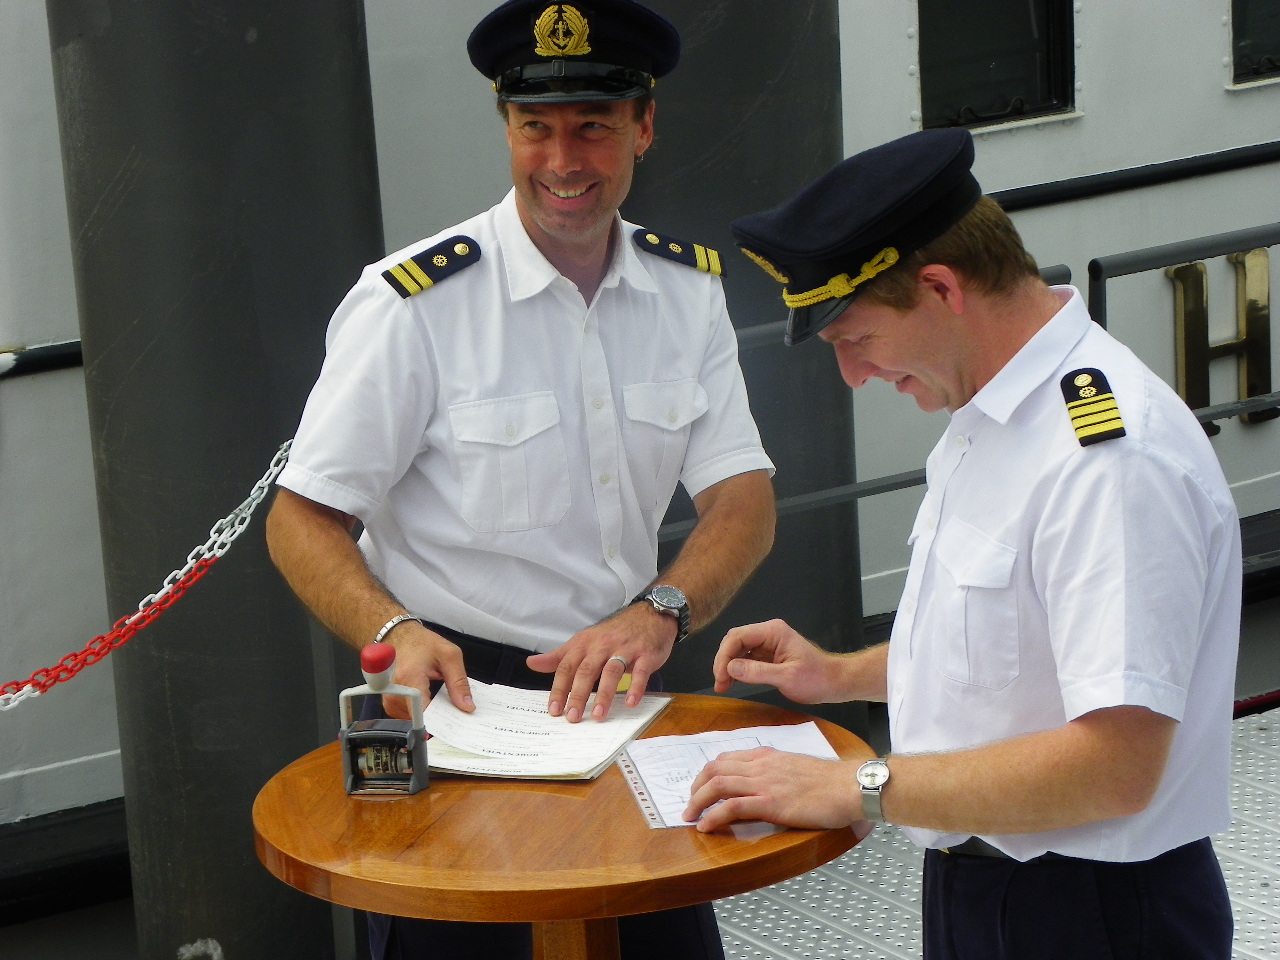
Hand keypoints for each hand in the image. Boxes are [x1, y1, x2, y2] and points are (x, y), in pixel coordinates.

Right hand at [381, 622, 473, 720]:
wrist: (400, 636)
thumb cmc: (422, 643)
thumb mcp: (449, 655)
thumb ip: (459, 682)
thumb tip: (466, 707)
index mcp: (409, 678)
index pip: (423, 712)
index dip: (441, 721)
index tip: (455, 723)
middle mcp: (394, 692)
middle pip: (421, 718)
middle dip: (440, 715)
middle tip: (452, 705)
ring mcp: (389, 699)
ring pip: (416, 719)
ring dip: (430, 712)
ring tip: (437, 695)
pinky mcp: (389, 704)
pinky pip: (408, 716)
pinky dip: (420, 710)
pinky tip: (426, 697)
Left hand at [526, 602, 676, 721]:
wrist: (649, 615)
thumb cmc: (614, 633)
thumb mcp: (584, 641)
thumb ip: (559, 656)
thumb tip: (532, 664)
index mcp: (585, 644)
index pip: (567, 667)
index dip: (559, 689)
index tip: (554, 710)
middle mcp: (603, 645)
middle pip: (586, 671)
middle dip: (578, 695)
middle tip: (572, 717)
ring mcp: (625, 649)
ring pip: (611, 672)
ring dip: (605, 694)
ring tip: (598, 714)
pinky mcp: (645, 654)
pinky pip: (640, 672)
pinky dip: (635, 687)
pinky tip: (630, 703)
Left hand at [683, 747, 871, 832]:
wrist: (849, 786)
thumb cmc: (831, 781)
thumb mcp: (797, 768)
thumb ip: (777, 772)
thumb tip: (765, 785)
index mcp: (767, 756)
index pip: (726, 759)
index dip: (707, 773)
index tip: (701, 788)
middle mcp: (761, 766)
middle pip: (714, 769)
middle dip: (695, 787)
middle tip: (690, 804)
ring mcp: (764, 783)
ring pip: (717, 785)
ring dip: (697, 802)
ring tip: (690, 817)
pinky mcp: (770, 802)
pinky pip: (731, 806)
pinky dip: (713, 816)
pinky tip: (706, 826)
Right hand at [711, 619, 844, 702]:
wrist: (834, 683)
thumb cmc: (817, 678)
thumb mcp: (787, 677)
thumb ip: (758, 672)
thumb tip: (731, 668)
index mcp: (773, 632)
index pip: (738, 637)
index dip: (725, 656)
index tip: (721, 677)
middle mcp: (768, 634)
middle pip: (735, 641)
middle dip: (724, 661)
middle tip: (720, 683)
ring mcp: (767, 644)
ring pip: (738, 650)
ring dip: (728, 667)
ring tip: (723, 685)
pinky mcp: (767, 656)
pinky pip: (745, 659)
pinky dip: (736, 670)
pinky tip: (733, 682)